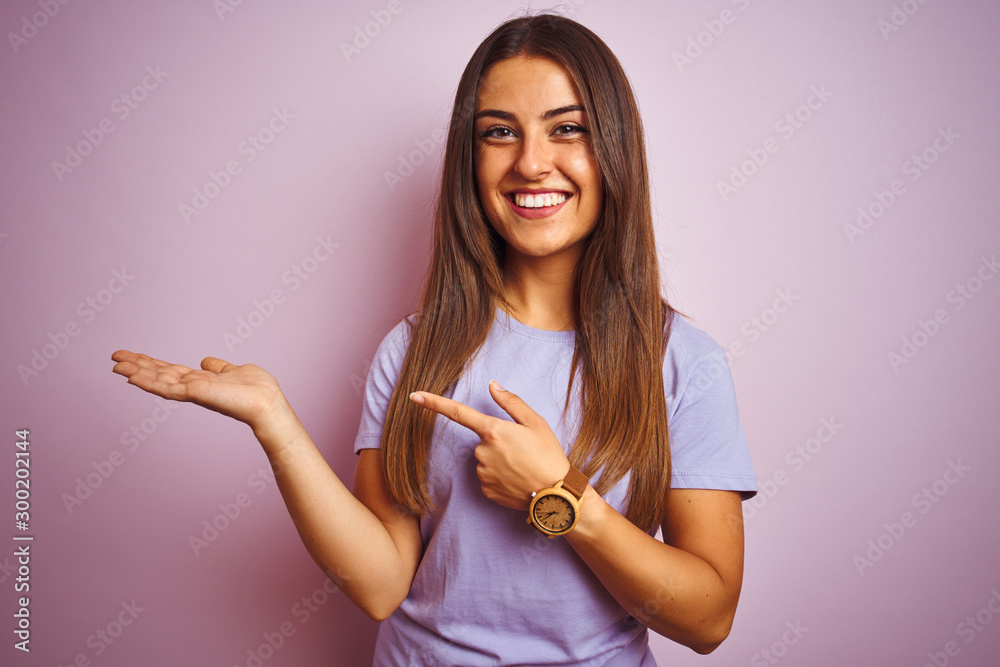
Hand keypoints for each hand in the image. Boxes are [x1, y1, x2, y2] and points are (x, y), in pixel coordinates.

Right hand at [110, 350, 284, 433]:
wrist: (266, 402)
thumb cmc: (257, 389)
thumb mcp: (234, 370)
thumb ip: (218, 367)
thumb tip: (206, 361)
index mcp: (201, 380)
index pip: (170, 371)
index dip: (152, 364)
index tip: (134, 356)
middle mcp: (193, 386)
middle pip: (159, 374)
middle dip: (137, 366)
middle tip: (115, 357)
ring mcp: (191, 391)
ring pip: (157, 381)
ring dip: (136, 373)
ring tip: (115, 365)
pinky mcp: (193, 393)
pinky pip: (165, 388)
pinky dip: (147, 382)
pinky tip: (132, 376)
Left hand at [409, 380, 570, 510]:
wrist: (556, 495)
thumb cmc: (548, 455)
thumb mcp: (535, 423)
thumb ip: (510, 402)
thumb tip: (492, 385)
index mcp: (493, 430)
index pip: (457, 413)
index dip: (433, 403)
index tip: (414, 396)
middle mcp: (482, 451)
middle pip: (483, 440)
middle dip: (498, 442)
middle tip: (524, 450)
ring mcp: (482, 473)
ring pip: (485, 459)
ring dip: (500, 460)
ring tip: (523, 466)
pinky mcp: (486, 490)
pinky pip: (488, 477)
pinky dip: (500, 476)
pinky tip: (517, 479)